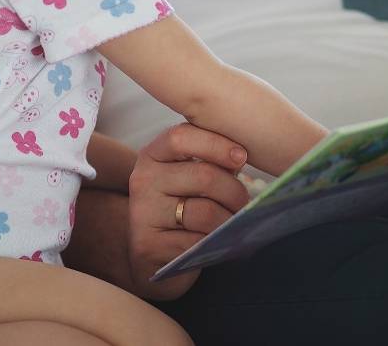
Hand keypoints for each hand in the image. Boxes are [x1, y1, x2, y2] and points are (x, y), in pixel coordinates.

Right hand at [127, 123, 249, 299]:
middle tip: (244, 201)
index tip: (241, 157)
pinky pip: (198, 242)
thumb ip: (210, 160)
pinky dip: (215, 243)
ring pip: (205, 212)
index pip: (181, 137)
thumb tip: (242, 158)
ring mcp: (143, 214)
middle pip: (203, 176)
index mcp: (152, 155)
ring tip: (235, 222)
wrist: (153, 250)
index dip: (216, 144)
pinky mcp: (148, 245)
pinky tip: (218, 241)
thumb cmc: (181, 203)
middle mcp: (143, 180)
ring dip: (229, 219)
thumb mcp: (188, 174)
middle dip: (234, 190)